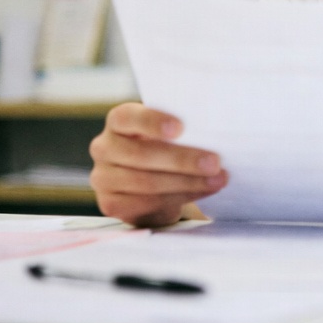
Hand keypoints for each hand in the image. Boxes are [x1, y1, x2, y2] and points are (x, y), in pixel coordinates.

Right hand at [89, 103, 227, 227]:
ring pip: (147, 182)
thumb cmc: (165, 146)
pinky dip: (180, 197)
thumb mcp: (168, 133)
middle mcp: (104, 147)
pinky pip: (147, 204)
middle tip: (214, 163)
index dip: (152, 122)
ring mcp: (104, 178)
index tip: (180, 128)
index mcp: (118, 121)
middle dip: (182, 159)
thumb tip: (212, 133)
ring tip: (218, 180)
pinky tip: (202, 191)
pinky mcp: (111, 204)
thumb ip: (180, 130)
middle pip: (141, 154)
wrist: (154, 182)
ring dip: (188, 182)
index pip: (128, 117)